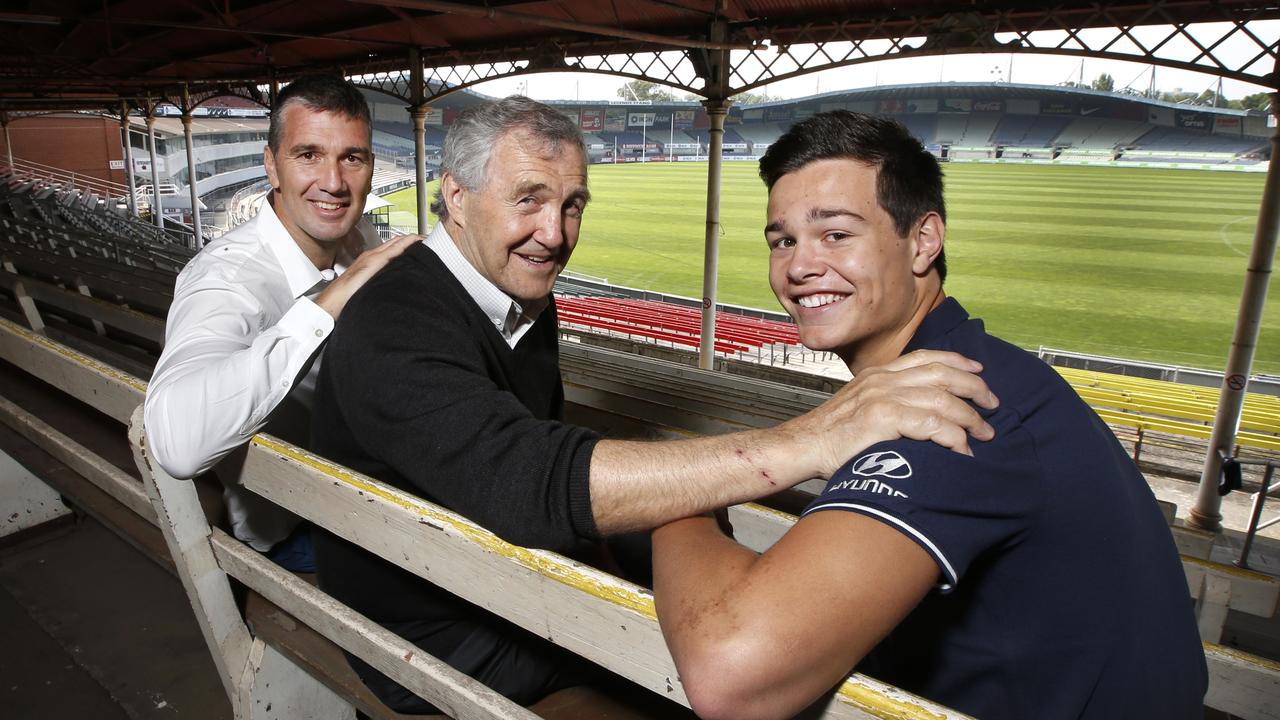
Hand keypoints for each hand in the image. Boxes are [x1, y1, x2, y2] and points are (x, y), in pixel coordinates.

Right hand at [314, 233, 421, 318]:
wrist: (332, 301)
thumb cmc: (346, 298)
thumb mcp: (368, 288)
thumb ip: (380, 283)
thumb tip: (393, 287)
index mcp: (370, 261)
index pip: (392, 248)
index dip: (407, 244)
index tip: (422, 245)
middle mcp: (371, 256)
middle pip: (396, 242)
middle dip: (412, 239)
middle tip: (430, 239)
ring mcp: (372, 257)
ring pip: (396, 243)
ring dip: (412, 239)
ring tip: (427, 238)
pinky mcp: (373, 262)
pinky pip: (393, 249)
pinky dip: (406, 243)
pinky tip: (417, 242)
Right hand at [785, 350, 998, 478]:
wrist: (802, 446)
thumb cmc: (831, 437)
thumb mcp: (860, 408)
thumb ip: (888, 403)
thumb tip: (922, 416)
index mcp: (879, 374)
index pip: (927, 357)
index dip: (958, 361)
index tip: (979, 372)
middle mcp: (883, 379)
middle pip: (942, 372)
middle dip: (975, 388)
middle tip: (993, 406)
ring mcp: (882, 396)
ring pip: (942, 398)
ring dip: (970, 417)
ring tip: (983, 434)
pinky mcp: (882, 418)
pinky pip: (931, 423)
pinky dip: (953, 437)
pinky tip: (962, 448)